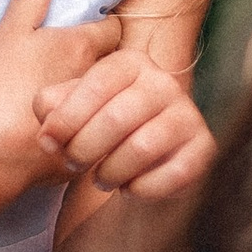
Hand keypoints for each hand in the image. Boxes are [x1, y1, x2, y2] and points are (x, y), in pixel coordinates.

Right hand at [0, 0, 122, 182]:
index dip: (104, 26)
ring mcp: (96, 115)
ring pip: (110, 100)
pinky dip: (93, 128)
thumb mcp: (10, 33)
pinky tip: (75, 130)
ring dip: (102, 97)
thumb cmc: (2, 86)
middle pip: (117, 65)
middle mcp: (98, 79)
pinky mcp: (88, 148)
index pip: (114, 27)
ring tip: (82, 96)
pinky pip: (101, 132)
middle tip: (84, 62)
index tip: (91, 27)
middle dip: (108, 62)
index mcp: (83, 46)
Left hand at [34, 41, 215, 202]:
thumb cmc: (98, 128)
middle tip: (73, 164)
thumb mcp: (70, 110)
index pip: (95, 85)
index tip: (48, 143)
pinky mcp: (203, 146)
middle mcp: (164, 82)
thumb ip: (52, 107)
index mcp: (130, 63)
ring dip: (111, 171)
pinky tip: (130, 188)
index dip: (67, 118)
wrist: (140, 159)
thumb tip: (48, 128)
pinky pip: (174, 172)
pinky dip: (143, 188)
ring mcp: (187, 113)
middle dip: (85, 149)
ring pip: (143, 147)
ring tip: (100, 179)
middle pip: (116, 118)